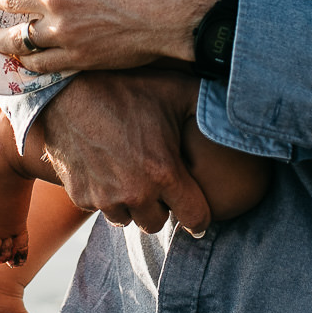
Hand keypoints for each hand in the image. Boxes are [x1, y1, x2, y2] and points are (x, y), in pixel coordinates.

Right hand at [37, 71, 209, 235]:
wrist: (68, 90)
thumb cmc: (126, 89)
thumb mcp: (174, 91)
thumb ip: (209, 105)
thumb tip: (243, 109)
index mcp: (164, 173)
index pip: (196, 219)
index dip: (200, 217)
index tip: (198, 212)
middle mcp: (135, 192)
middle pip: (157, 223)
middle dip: (161, 206)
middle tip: (158, 183)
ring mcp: (104, 197)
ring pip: (127, 218)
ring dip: (132, 204)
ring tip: (132, 176)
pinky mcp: (80, 195)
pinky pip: (100, 208)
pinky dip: (105, 195)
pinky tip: (107, 170)